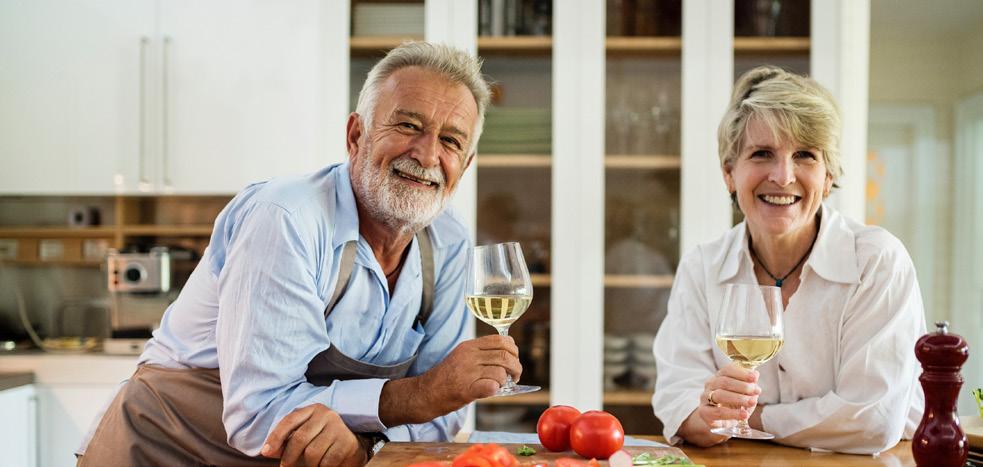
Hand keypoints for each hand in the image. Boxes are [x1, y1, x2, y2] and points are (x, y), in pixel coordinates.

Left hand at [261, 403, 365, 466]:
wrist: (351, 446)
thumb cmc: (322, 441)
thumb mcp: (304, 436)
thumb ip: (286, 441)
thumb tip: (268, 451)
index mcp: (312, 409)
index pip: (289, 421)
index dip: (275, 437)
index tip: (266, 452)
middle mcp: (326, 415)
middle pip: (299, 438)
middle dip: (289, 456)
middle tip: (286, 466)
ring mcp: (338, 427)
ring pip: (312, 452)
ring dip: (308, 464)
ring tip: (310, 465)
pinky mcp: (347, 442)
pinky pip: (326, 461)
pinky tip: (324, 464)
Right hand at [379, 334, 520, 425]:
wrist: (425, 393)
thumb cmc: (446, 377)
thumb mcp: (462, 356)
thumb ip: (481, 353)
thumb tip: (507, 355)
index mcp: (469, 346)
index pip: (501, 340)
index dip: (513, 350)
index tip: (514, 358)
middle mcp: (469, 356)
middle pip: (504, 355)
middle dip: (516, 367)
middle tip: (515, 375)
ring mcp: (467, 372)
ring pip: (501, 371)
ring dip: (505, 380)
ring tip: (500, 385)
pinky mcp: (466, 389)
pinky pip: (492, 386)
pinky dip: (496, 389)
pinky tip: (490, 390)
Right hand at [677, 362, 759, 446]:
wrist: (721, 422)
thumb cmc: (733, 405)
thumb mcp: (744, 394)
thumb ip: (749, 385)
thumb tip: (756, 374)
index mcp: (719, 377)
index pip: (727, 370)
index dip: (741, 373)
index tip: (755, 377)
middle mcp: (710, 385)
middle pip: (724, 382)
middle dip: (742, 386)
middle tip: (756, 391)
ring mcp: (705, 398)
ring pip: (720, 395)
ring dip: (739, 398)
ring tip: (752, 402)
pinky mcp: (704, 412)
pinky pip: (718, 412)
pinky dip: (733, 413)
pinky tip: (744, 415)